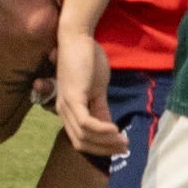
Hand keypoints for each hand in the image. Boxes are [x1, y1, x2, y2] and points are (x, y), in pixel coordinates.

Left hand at [53, 29, 125, 156]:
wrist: (79, 37)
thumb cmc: (88, 59)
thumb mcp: (98, 88)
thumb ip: (101, 108)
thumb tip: (109, 127)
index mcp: (68, 111)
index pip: (81, 140)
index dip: (101, 148)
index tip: (121, 147)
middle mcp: (63, 111)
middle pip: (81, 143)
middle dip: (104, 149)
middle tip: (125, 148)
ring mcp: (66, 105)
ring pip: (84, 136)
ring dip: (106, 142)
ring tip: (123, 140)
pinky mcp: (72, 97)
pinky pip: (86, 123)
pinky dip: (101, 130)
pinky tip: (115, 129)